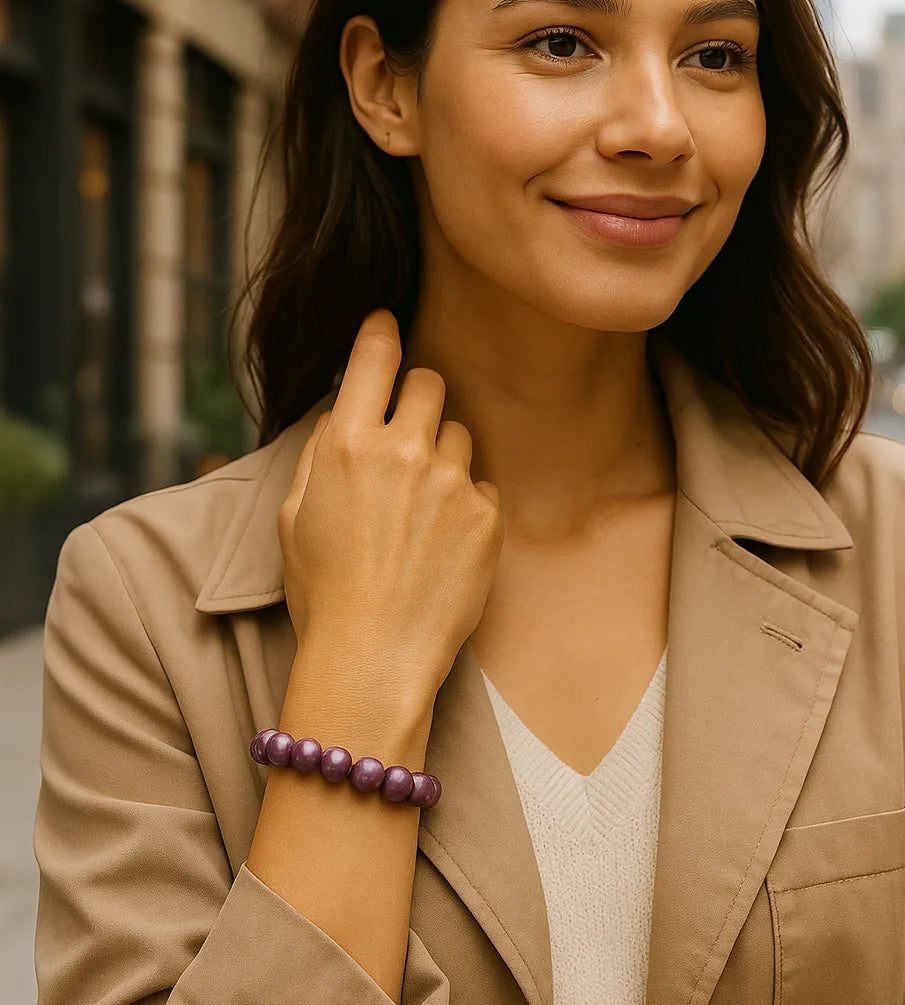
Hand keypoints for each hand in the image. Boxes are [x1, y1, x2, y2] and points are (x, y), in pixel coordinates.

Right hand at [277, 309, 503, 707]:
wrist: (374, 658)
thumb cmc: (323, 591)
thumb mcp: (294, 515)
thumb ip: (320, 453)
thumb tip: (342, 415)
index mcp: (346, 444)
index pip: (374, 357)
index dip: (382, 331)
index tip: (388, 322)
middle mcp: (402, 451)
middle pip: (430, 382)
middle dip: (419, 398)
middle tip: (407, 435)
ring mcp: (451, 481)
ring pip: (459, 433)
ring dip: (442, 455)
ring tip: (421, 510)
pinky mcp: (487, 514)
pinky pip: (481, 483)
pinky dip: (465, 501)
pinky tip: (443, 541)